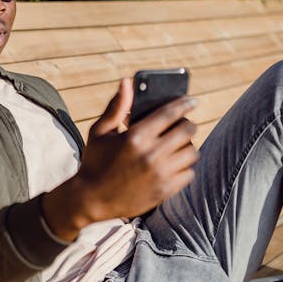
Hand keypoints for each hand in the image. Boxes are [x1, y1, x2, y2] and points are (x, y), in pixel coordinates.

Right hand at [43, 78, 197, 241]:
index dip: (184, 104)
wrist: (90, 200)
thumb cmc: (95, 162)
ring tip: (178, 146)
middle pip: (187, 131)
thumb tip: (128, 81)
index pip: (170, 114)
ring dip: (187, 146)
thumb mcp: (100, 132)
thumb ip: (117, 106)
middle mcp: (150, 155)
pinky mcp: (164, 191)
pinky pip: (189, 173)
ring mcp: (159, 174)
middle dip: (188, 125)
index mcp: (135, 137)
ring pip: (191, 153)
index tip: (192, 101)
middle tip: (184, 125)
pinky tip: (175, 164)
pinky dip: (185, 167)